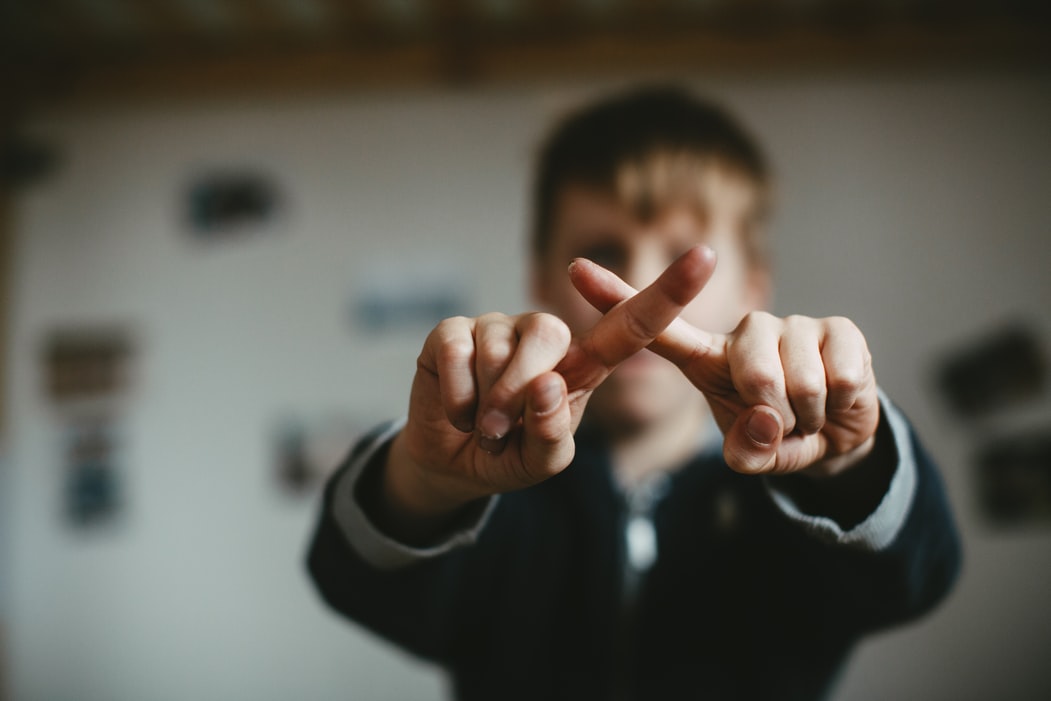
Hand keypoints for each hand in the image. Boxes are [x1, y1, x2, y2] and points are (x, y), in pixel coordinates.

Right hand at [386, 246, 717, 524]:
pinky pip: (456, 352)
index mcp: (583, 363)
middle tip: (500, 432)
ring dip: (484, 403)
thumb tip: (546, 383)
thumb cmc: (510, 454)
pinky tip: (456, 409)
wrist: (451, 463)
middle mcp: (545, 335)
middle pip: (550, 338)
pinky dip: (456, 395)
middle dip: (520, 394)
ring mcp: (499, 326)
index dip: (669, 291)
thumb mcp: (542, 461)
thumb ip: (551, 434)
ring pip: (498, 350)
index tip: (707, 256)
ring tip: (480, 424)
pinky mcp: (454, 329)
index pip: (632, 325)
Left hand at [569, 253, 879, 475]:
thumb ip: (748, 451)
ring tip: (806, 413)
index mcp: (708, 358)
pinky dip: (839, 406)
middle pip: (753, 373)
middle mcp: (746, 330)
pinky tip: (836, 398)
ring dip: (808, 416)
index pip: (657, 328)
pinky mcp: (838, 328)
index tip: (574, 268)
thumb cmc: (780, 438)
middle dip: (776, 417)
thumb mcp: (754, 455)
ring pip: (798, 380)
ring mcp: (793, 324)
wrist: (839, 437)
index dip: (617, 297)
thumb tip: (764, 422)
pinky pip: (839, 378)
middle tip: (782, 424)